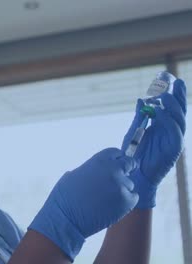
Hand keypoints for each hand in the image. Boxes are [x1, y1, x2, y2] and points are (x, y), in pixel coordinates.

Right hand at [29, 148, 138, 260]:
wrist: (65, 218)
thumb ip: (91, 170)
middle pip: (129, 164)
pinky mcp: (126, 202)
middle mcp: (113, 170)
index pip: (117, 153)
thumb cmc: (65, 197)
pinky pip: (133, 198)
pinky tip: (112, 206)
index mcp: (99, 160)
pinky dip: (125, 202)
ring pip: (129, 184)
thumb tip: (97, 172)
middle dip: (126, 170)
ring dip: (121, 189)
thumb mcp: (74, 174)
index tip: (117, 165)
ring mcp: (121, 186)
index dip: (117, 159)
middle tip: (118, 180)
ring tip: (105, 199)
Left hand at [122, 79, 186, 207]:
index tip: (165, 75)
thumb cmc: (133, 155)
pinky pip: (174, 131)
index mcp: (163, 124)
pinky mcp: (174, 148)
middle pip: (179, 108)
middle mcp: (172, 129)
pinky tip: (159, 112)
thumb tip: (142, 99)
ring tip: (163, 95)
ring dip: (172, 105)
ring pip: (179, 118)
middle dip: (176, 93)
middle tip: (170, 79)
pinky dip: (167, 120)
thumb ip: (140, 117)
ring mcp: (175, 138)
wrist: (134, 175)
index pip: (170, 104)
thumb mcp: (134, 132)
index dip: (170, 89)